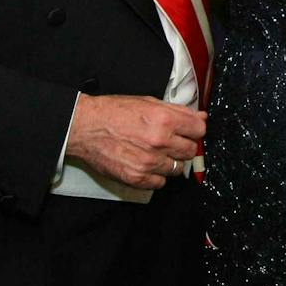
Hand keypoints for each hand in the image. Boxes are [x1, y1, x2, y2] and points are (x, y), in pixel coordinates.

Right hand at [63, 94, 204, 189]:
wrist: (85, 127)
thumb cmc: (114, 112)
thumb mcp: (148, 102)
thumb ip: (177, 111)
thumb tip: (200, 117)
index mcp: (164, 119)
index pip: (199, 130)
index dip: (195, 129)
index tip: (189, 131)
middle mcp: (159, 142)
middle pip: (191, 151)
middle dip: (184, 146)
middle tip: (171, 142)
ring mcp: (149, 162)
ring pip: (178, 168)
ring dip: (170, 161)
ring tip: (155, 153)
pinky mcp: (137, 178)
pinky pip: (160, 183)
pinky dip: (156, 176)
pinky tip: (147, 164)